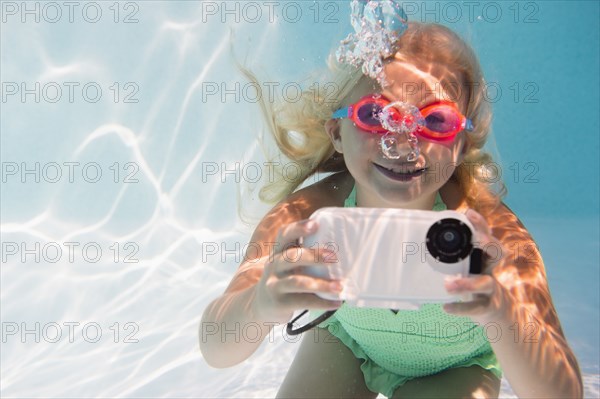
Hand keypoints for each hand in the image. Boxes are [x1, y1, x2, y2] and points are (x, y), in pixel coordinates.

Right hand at [252, 219, 342, 323]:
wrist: (261, 305)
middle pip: (291, 256)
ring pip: (297, 282)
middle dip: (313, 255)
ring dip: (320, 284)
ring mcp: (275, 284)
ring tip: (339, 286)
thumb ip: (304, 253)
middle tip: (334, 257)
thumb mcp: (287, 263)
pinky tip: (337, 303)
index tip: (316, 224)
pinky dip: (322, 303)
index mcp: (279, 251)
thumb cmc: (284, 278)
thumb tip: (342, 248)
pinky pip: (303, 302)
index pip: (284, 234)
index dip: (298, 228)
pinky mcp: (280, 303)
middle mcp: (274, 265)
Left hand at [443, 209, 510, 323]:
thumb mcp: (468, 266)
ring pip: (486, 283)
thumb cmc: (475, 283)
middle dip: (490, 245)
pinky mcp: (487, 307)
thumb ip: (453, 255)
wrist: (497, 313)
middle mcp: (491, 270)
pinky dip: (461, 308)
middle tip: (478, 241)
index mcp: (484, 257)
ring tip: (449, 285)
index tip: (469, 213)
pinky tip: (447, 308)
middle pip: (498, 253)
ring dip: (468, 283)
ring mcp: (491, 289)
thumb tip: (421, 242)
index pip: (487, 237)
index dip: (481, 225)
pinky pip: (476, 307)